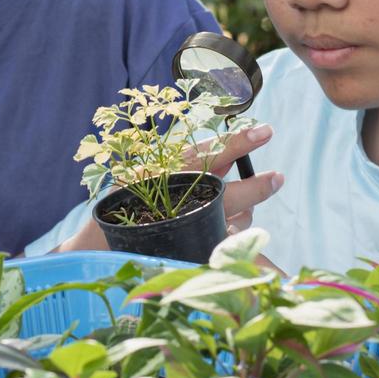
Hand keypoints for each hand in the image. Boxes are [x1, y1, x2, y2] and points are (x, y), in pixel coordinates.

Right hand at [55, 124, 283, 256]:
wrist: (99, 242)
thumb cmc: (128, 200)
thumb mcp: (154, 172)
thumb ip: (190, 164)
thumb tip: (230, 156)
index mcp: (167, 169)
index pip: (209, 152)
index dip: (239, 142)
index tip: (266, 131)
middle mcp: (176, 196)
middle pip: (226, 193)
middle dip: (257, 187)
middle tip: (278, 178)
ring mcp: (183, 224)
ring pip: (229, 219)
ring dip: (241, 213)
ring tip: (238, 208)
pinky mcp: (189, 246)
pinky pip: (222, 239)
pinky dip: (229, 231)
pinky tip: (224, 227)